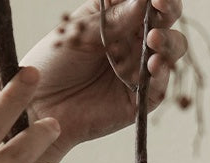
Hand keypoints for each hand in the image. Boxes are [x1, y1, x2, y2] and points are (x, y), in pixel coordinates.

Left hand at [21, 0, 186, 162]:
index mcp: (117, 17)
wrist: (39, 106)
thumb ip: (114, 19)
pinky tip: (153, 65)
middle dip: (168, 11)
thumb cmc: (52, 63)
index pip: (146, 0)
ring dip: (168, 42)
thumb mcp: (80, 33)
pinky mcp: (139, 100)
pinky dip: (161, 74)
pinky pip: (159, 87)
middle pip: (165, 21)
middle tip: (161, 7)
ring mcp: (138, 70)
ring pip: (170, 51)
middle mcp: (132, 41)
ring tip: (154, 40)